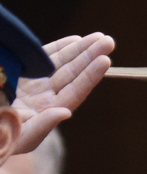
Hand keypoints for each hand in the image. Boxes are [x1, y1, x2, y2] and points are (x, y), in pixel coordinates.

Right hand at [12, 33, 114, 153]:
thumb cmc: (1, 136)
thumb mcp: (22, 135)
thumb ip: (43, 125)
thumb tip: (66, 113)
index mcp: (49, 110)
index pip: (75, 91)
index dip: (90, 75)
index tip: (105, 59)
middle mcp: (47, 96)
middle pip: (73, 74)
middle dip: (90, 56)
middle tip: (109, 41)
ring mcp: (36, 83)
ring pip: (62, 63)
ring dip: (80, 49)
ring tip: (100, 37)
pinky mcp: (22, 73)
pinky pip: (44, 58)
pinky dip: (60, 48)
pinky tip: (77, 40)